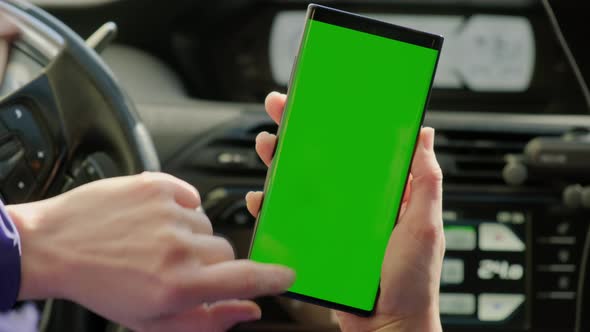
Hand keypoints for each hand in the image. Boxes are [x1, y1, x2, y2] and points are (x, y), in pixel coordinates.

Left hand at [8, 172, 294, 331]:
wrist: (56, 246)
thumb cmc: (101, 286)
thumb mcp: (153, 321)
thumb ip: (209, 321)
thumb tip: (249, 310)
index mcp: (179, 285)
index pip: (245, 279)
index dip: (273, 277)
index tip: (287, 275)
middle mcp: (178, 247)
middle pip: (225, 251)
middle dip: (209, 262)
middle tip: (175, 266)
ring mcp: (168, 212)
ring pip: (206, 224)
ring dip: (190, 235)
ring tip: (154, 241)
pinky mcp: (158, 185)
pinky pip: (191, 198)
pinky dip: (180, 209)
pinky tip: (153, 220)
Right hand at [246, 92, 443, 331]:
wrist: (387, 327)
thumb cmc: (412, 282)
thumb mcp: (425, 227)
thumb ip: (426, 182)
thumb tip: (424, 134)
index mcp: (384, 191)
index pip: (359, 146)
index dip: (339, 119)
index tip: (322, 97)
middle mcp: (357, 201)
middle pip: (324, 157)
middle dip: (299, 131)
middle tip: (279, 110)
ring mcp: (335, 220)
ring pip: (302, 182)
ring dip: (280, 161)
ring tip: (265, 146)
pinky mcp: (318, 239)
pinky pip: (290, 217)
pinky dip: (272, 205)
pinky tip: (260, 197)